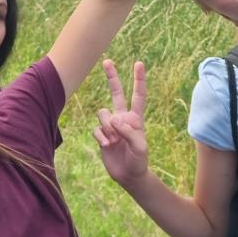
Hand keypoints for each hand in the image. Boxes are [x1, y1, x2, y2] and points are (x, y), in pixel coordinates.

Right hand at [94, 60, 149, 185]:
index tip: (139, 64)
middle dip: (112, 77)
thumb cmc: (139, 160)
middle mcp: (123, 118)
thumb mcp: (140, 147)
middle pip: (116, 93)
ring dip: (107, 125)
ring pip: (103, 113)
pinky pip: (96, 129)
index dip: (139, 80)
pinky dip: (101, 136)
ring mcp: (111, 126)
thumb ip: (129, 132)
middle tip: (107, 61)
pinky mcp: (101, 135)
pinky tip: (107, 145)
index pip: (138, 96)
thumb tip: (114, 120)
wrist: (128, 175)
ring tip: (114, 140)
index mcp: (136, 118)